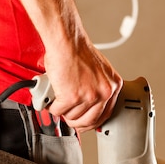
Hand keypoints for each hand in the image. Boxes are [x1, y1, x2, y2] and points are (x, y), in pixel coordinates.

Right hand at [17, 0, 122, 132]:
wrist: (66, 41)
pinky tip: (51, 96)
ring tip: (57, 98)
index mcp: (113, 86)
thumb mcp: (98, 71)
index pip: (105, 115)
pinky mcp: (72, 98)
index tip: (84, 122)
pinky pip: (58, 111)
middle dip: (76, 121)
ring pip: (72, 117)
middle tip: (67, 115)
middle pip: (90, 121)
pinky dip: (51, 105)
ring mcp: (89, 96)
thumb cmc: (77, 51)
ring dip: (62, 110)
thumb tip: (88, 106)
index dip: (91, 121)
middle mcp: (104, 92)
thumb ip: (97, 88)